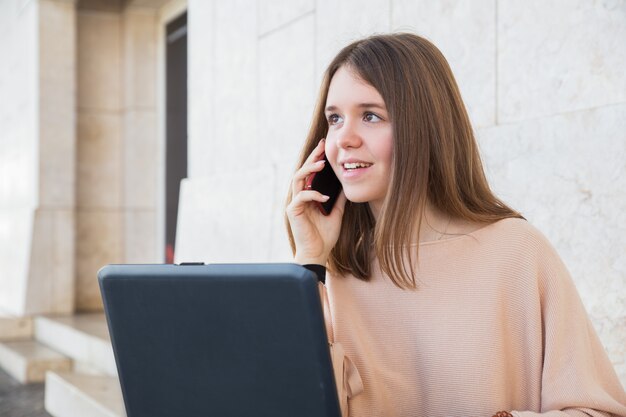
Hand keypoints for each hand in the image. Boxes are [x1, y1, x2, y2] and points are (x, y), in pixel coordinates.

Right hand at [286, 139, 346, 265]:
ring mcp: (295, 203)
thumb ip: (339, 199)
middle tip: (322, 146)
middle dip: (312, 157)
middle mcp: (299, 197)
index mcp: (308, 196)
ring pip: (297, 179)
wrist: (318, 254)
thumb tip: (346, 186)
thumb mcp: (337, 213)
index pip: (310, 173)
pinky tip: (325, 197)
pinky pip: (301, 197)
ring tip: (322, 163)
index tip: (325, 147)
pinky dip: (313, 194)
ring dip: (309, 169)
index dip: (316, 159)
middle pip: (302, 171)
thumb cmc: (325, 236)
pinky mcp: (293, 211)